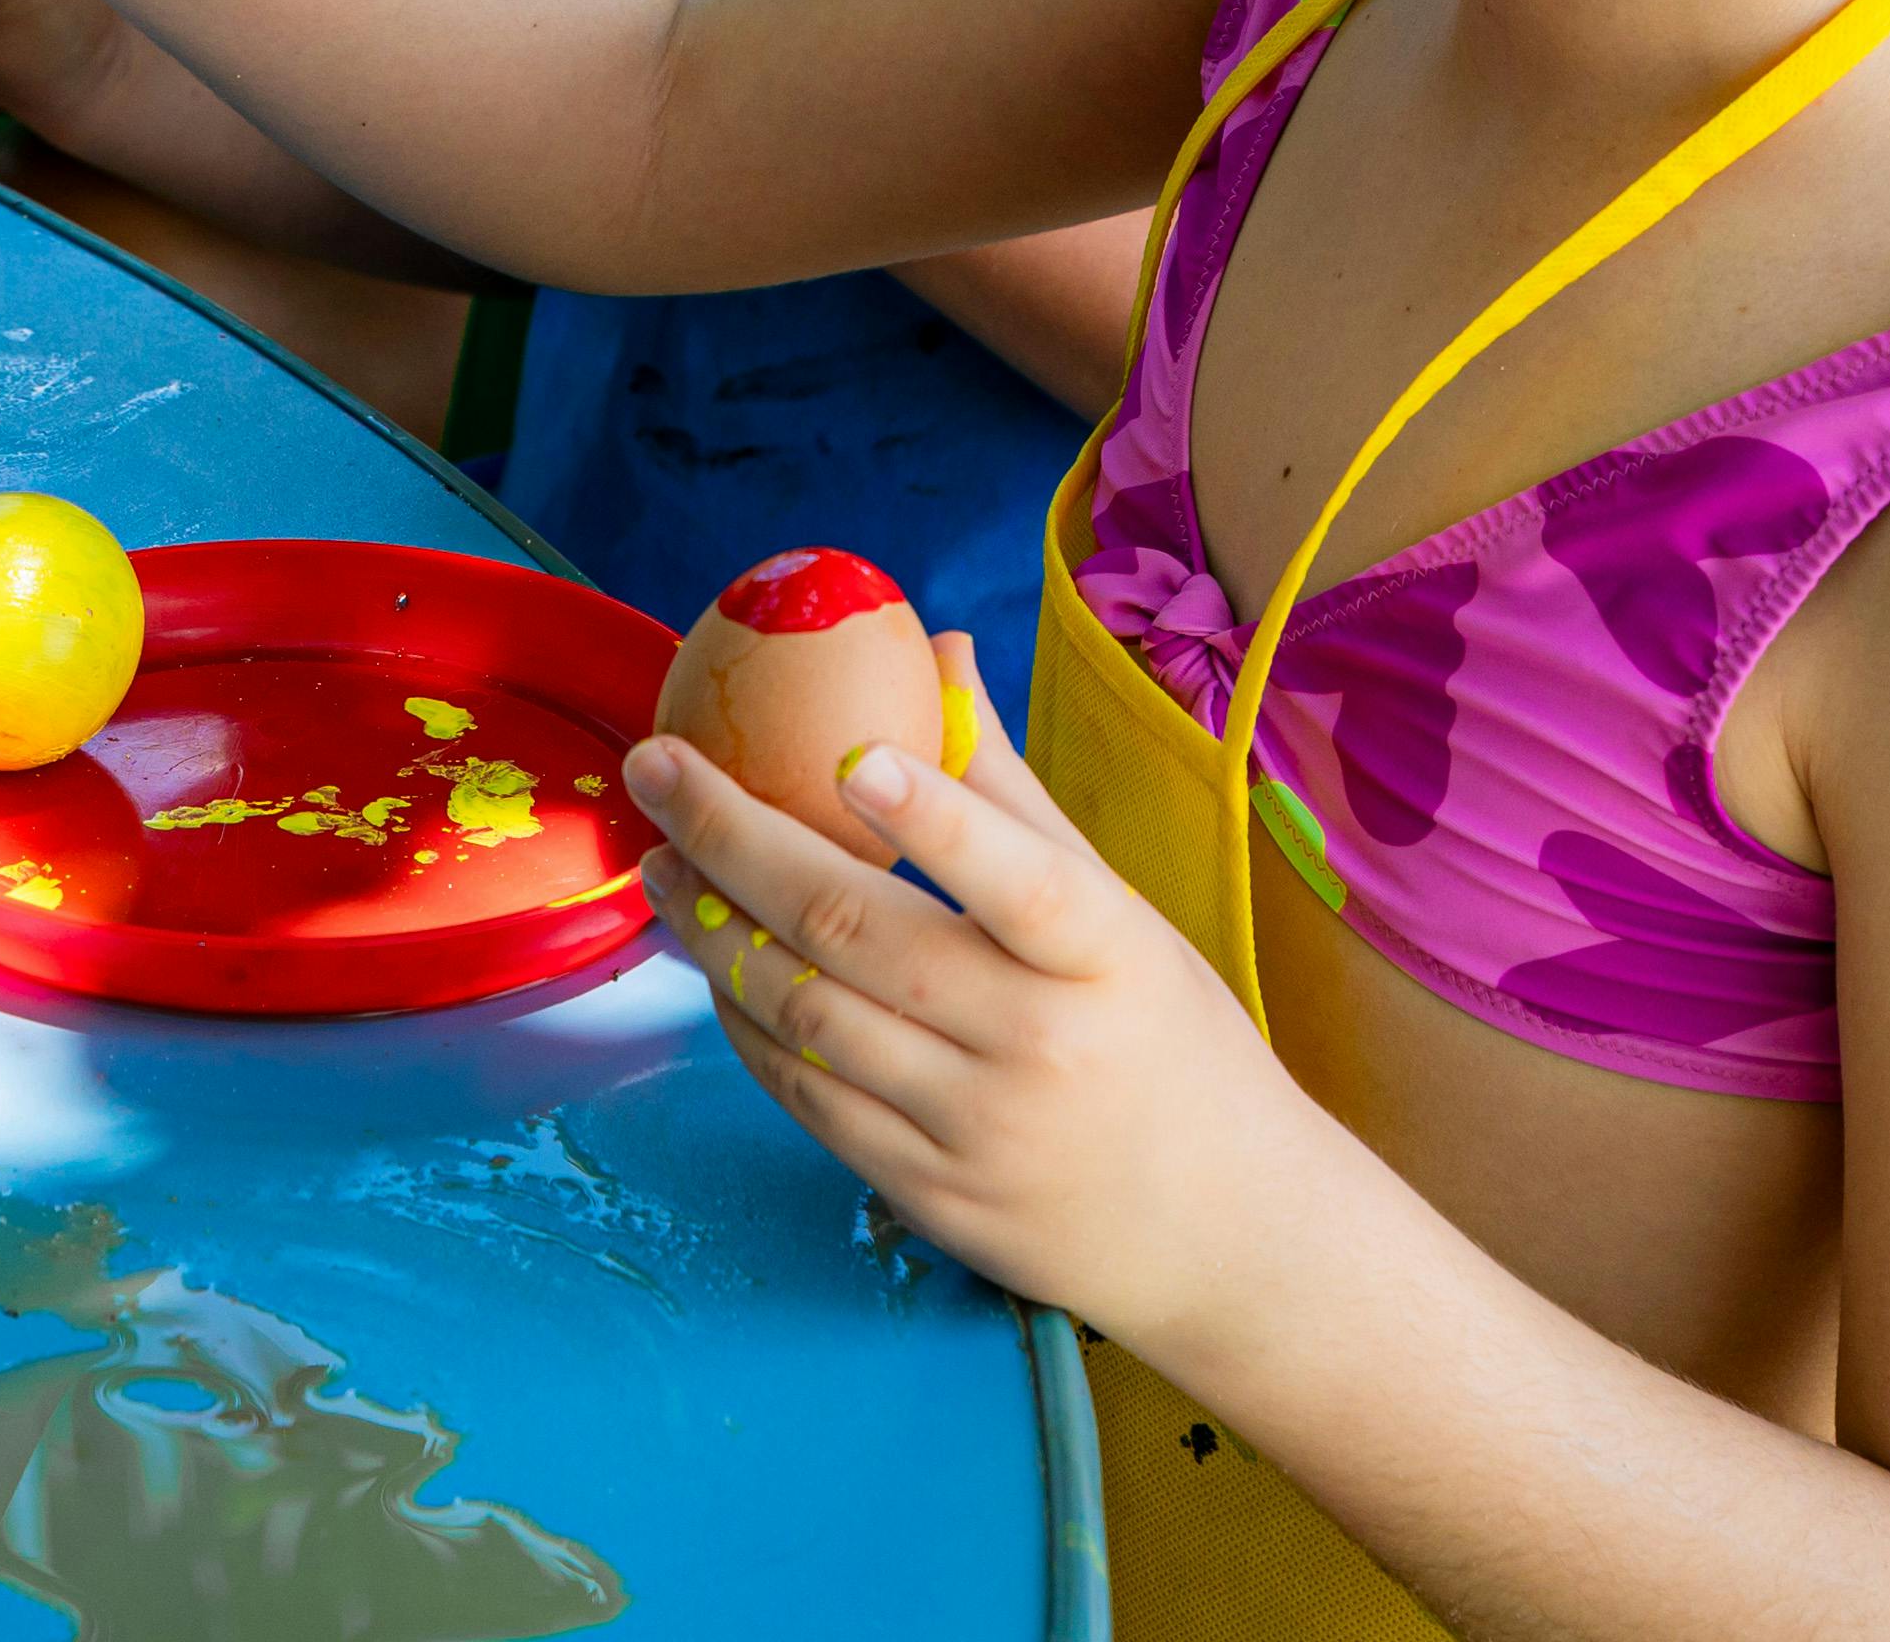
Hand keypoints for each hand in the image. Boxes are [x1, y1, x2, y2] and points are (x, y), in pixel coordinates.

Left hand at [628, 636, 1348, 1354]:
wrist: (1230, 1241)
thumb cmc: (1169, 1043)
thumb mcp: (1123, 914)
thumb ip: (1011, 793)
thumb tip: (937, 647)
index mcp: (1110, 959)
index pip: (1025, 881)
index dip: (942, 819)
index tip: (855, 755)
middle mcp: (1041, 1047)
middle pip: (860, 934)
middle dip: (734, 840)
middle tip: (659, 768)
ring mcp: (977, 1132)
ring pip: (806, 1017)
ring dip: (713, 930)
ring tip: (660, 864)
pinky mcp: (928, 1196)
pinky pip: (805, 1098)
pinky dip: (745, 1022)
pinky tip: (717, 962)